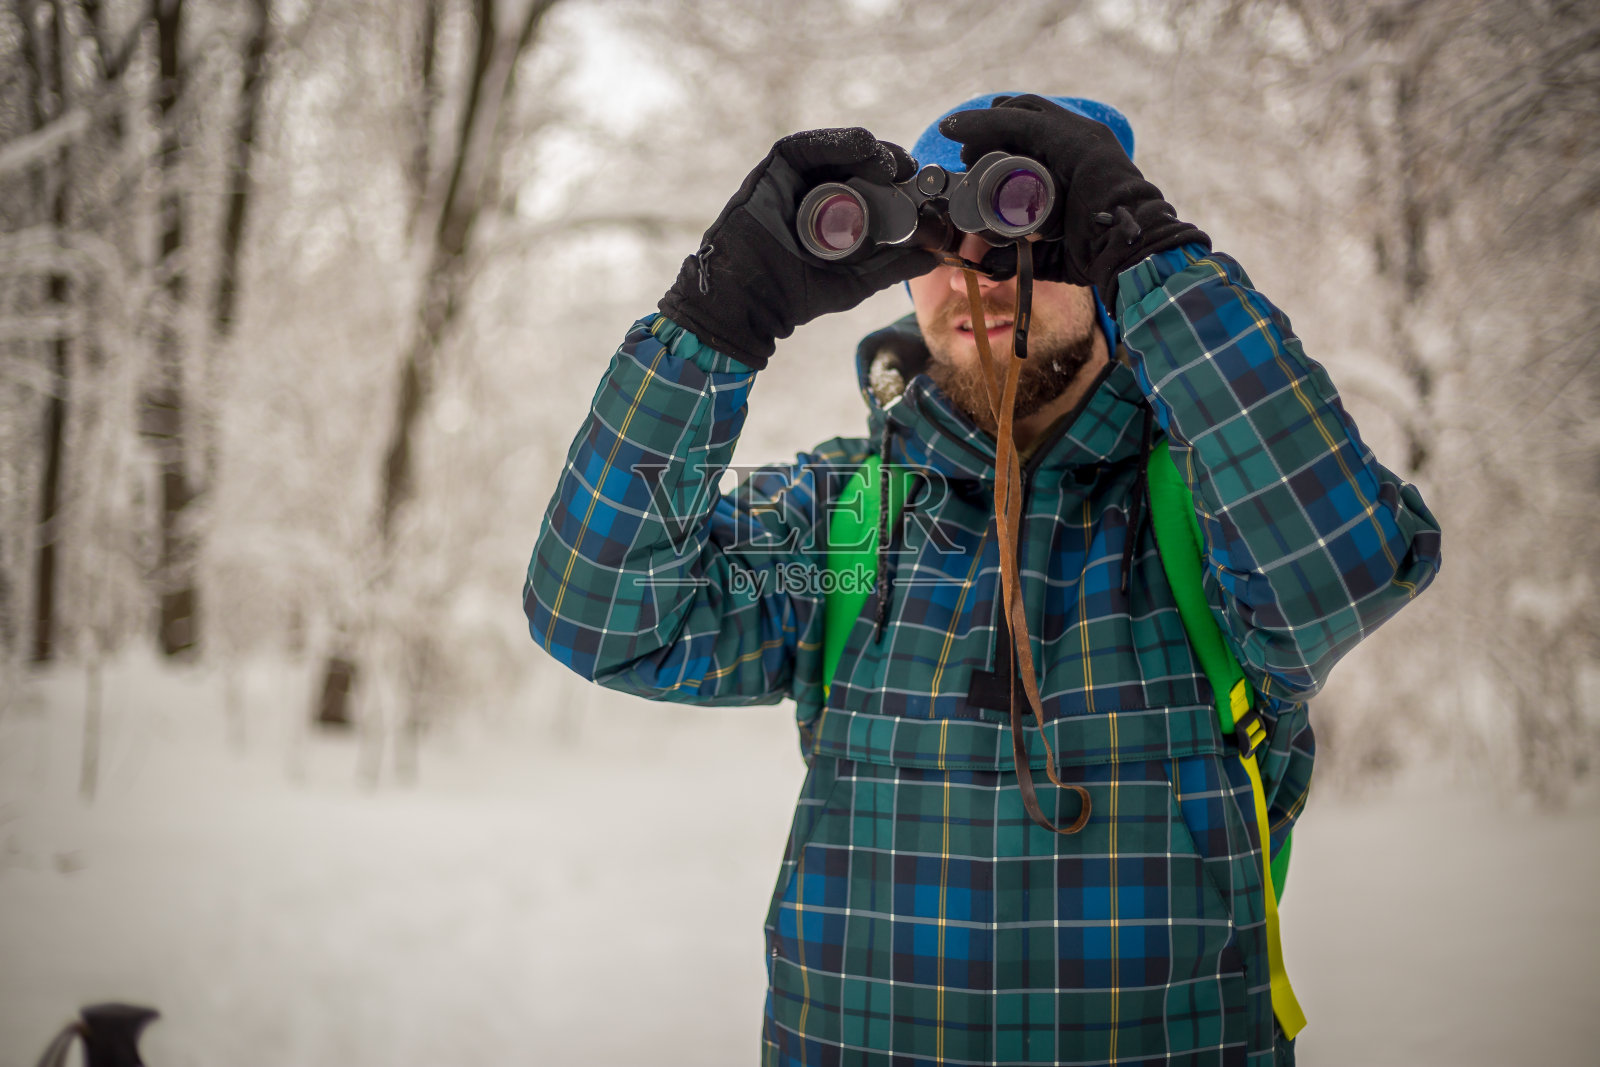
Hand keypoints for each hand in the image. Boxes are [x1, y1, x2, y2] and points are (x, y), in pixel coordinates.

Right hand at [658, 128, 937, 368]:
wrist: (749, 303)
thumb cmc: (794, 295)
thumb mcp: (855, 281)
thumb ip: (892, 269)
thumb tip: (935, 257)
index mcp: (833, 214)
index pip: (869, 185)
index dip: (896, 178)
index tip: (921, 184)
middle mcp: (813, 192)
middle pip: (854, 162)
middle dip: (886, 159)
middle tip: (910, 168)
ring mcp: (793, 180)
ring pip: (834, 150)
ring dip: (867, 148)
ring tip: (890, 163)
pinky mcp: (773, 171)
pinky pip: (806, 146)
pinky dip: (836, 142)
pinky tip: (862, 149)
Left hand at [940, 95, 1207, 307]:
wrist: (1133, 253)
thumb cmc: (1101, 254)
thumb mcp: (1051, 252)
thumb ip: (1023, 256)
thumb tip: (985, 263)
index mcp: (1080, 158)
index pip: (1034, 132)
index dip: (999, 138)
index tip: (972, 159)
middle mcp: (1082, 138)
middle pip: (1024, 116)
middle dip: (989, 130)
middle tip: (966, 155)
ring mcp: (1080, 134)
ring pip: (1021, 112)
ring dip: (984, 126)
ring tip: (962, 144)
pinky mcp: (1074, 139)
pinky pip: (1021, 121)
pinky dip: (986, 122)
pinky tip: (960, 128)